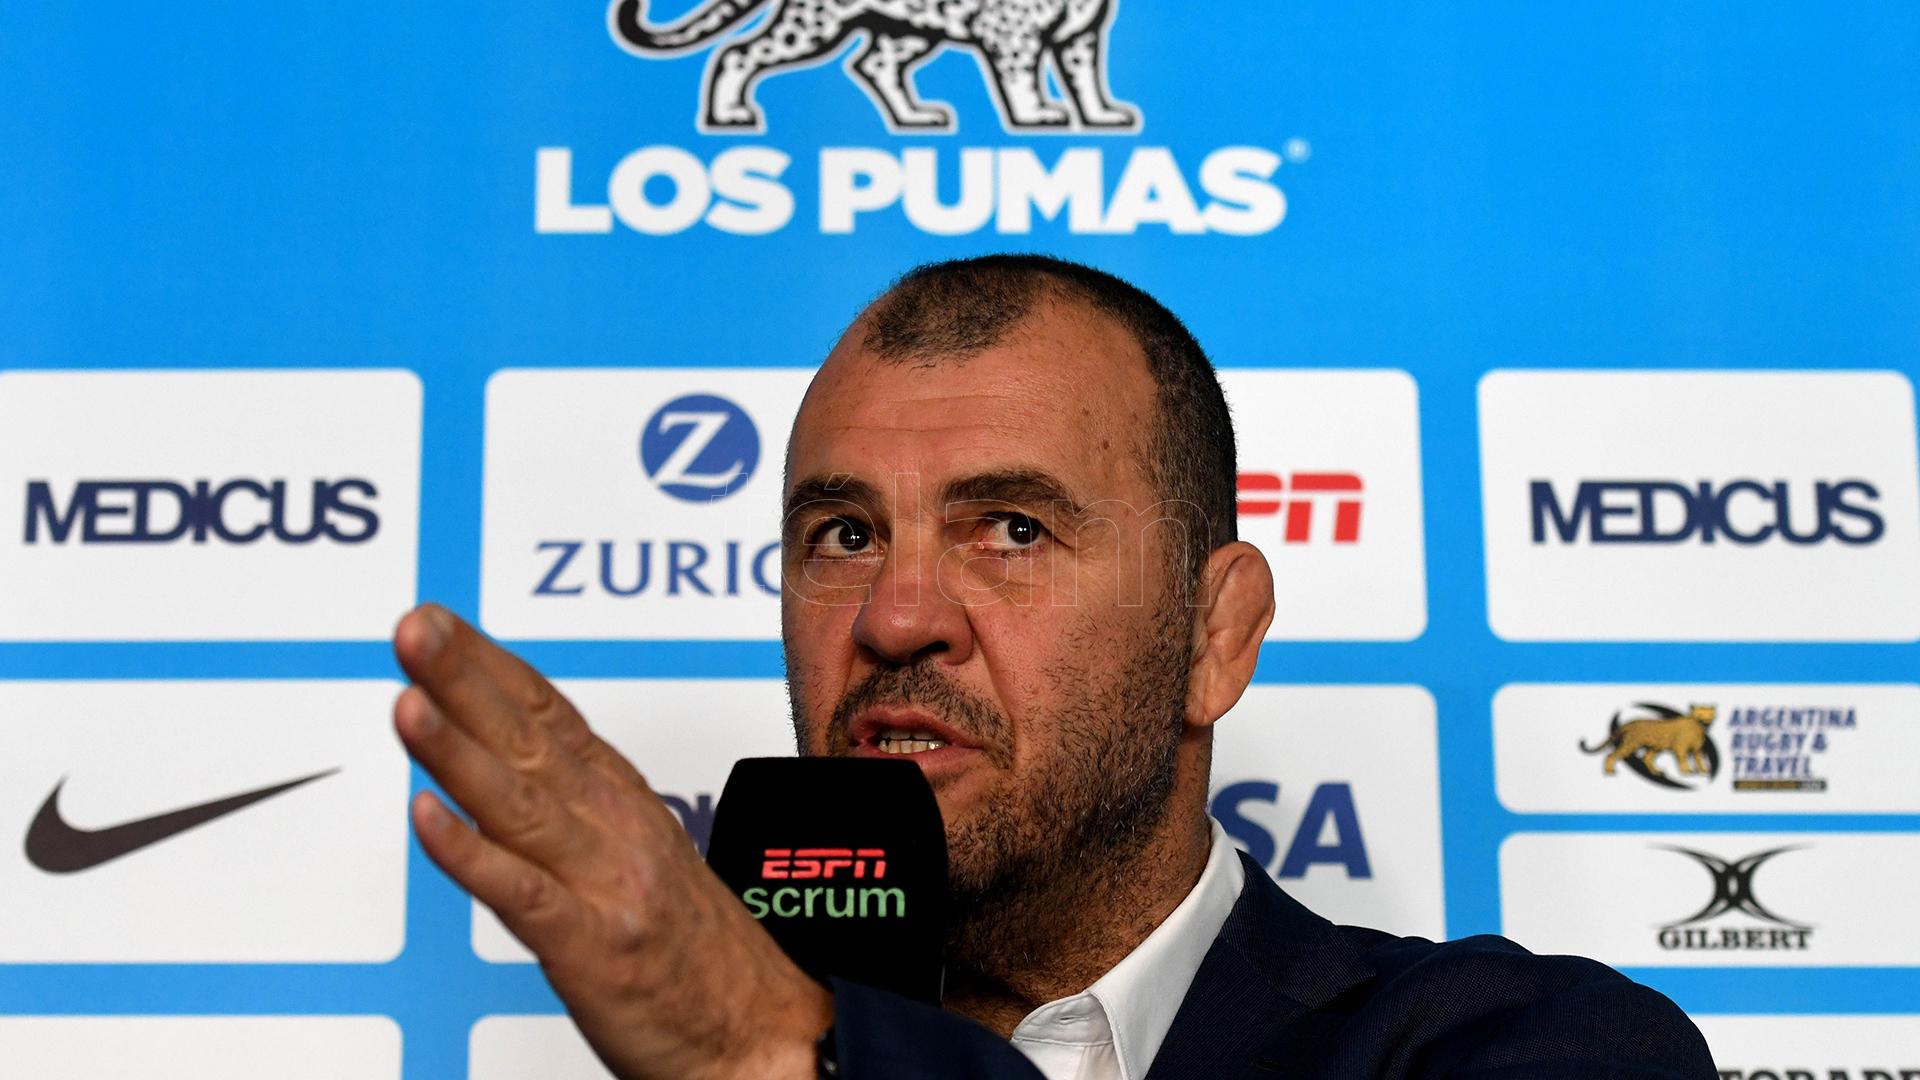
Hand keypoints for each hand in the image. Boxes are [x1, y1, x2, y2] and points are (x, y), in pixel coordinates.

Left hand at [391, 603, 831, 1079]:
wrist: (761, 1036)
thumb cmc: (697, 954)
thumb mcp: (641, 858)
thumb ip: (578, 808)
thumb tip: (507, 762)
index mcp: (624, 800)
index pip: (548, 712)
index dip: (488, 663)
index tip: (438, 621)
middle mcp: (614, 827)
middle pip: (529, 739)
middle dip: (465, 677)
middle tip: (416, 627)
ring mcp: (603, 883)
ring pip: (519, 802)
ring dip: (459, 748)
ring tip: (409, 701)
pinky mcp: (590, 947)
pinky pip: (521, 893)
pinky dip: (472, 853)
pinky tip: (428, 817)